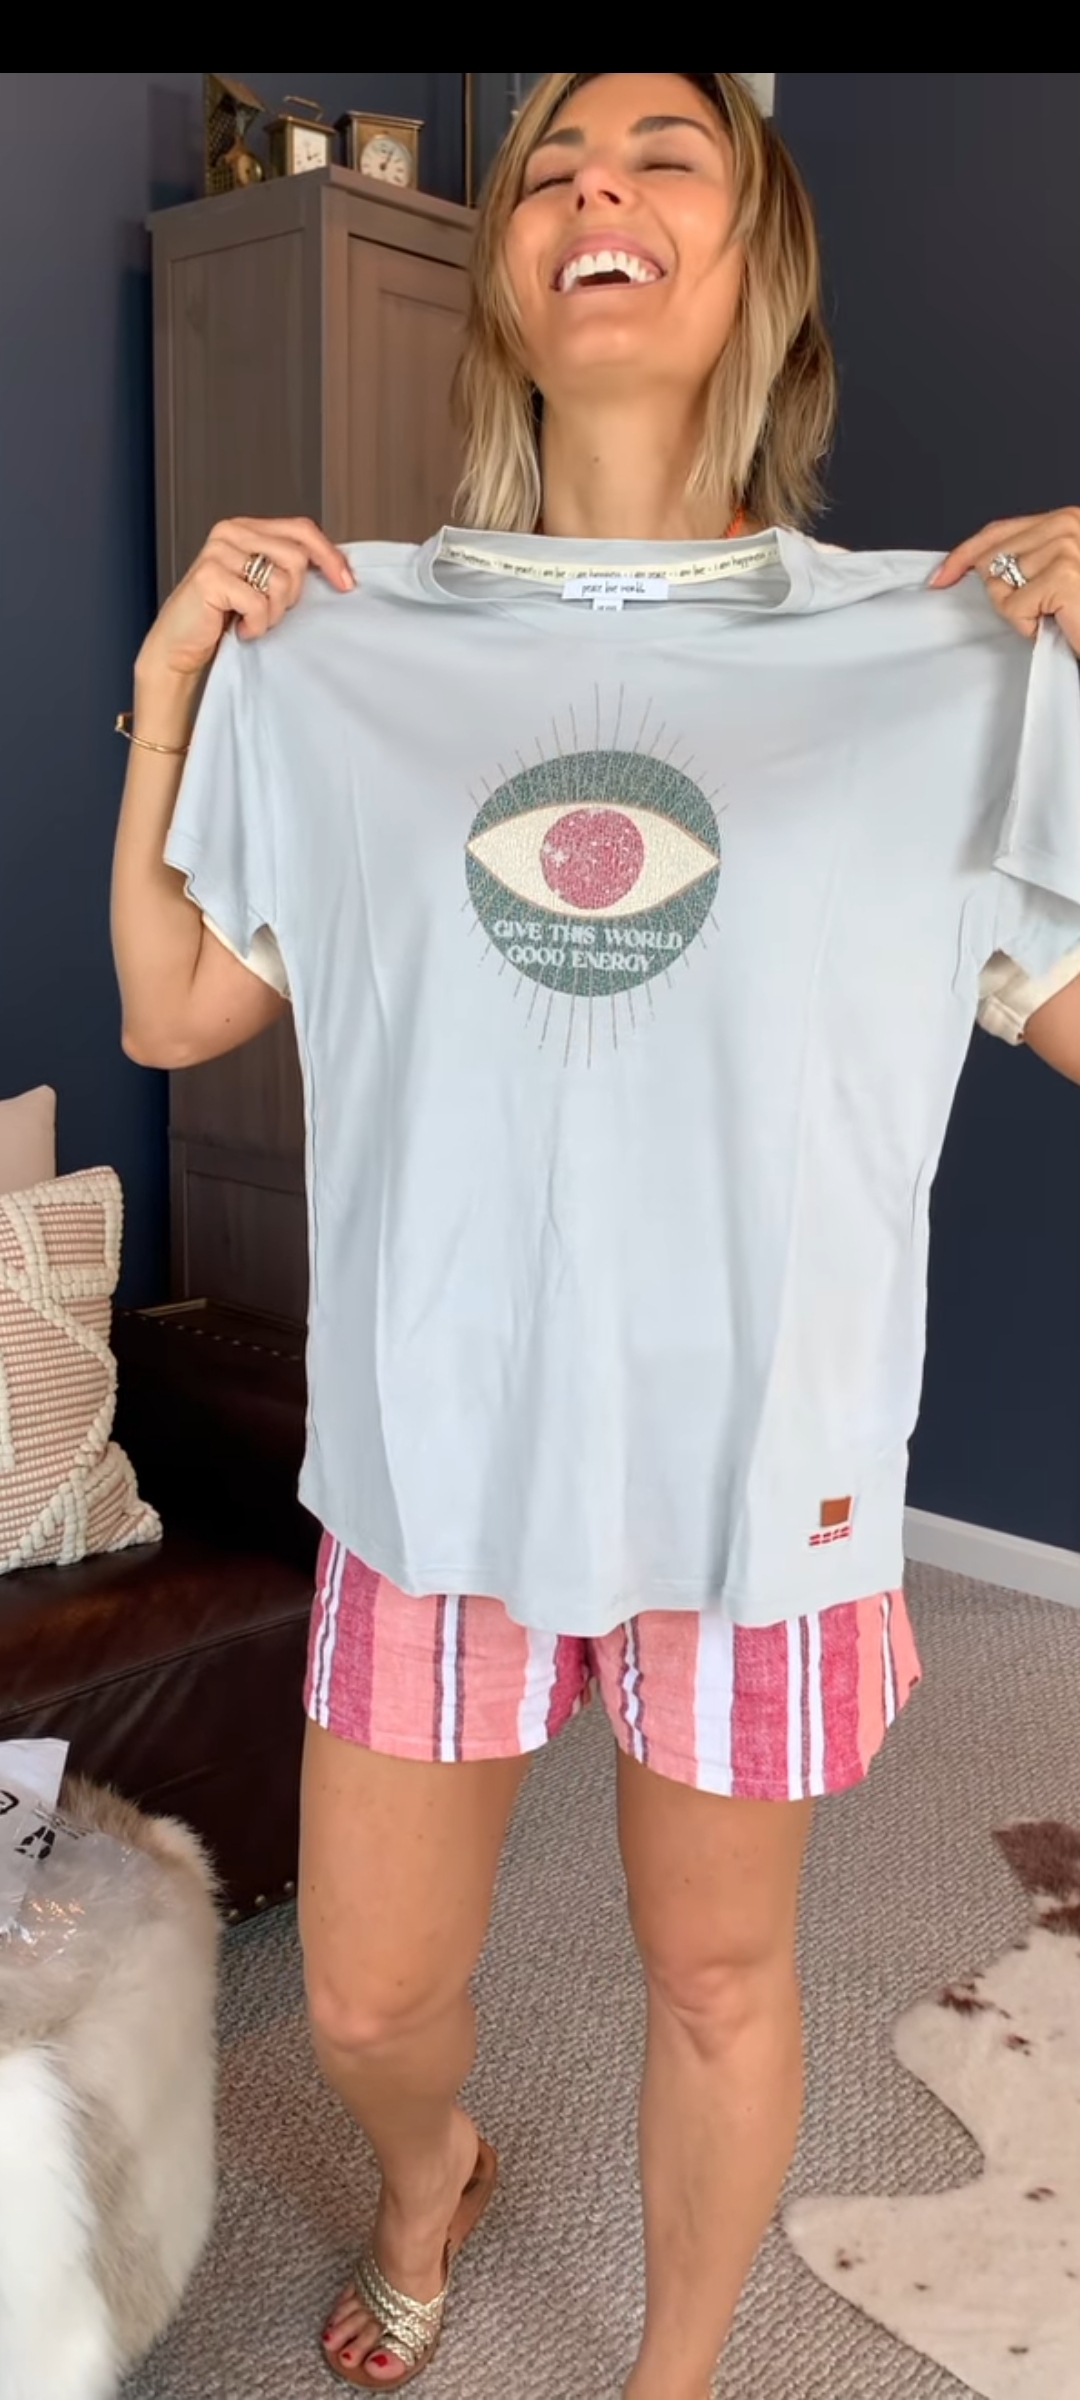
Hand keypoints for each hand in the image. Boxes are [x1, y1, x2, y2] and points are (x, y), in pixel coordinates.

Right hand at [134, 515, 353, 733]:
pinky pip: (258, 603)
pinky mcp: (210, 577)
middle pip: (297, 557)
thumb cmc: (222, 618)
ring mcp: (218, 552)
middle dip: (292, 595)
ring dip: (273, 613)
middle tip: (270, 612)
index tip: (346, 584)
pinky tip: (240, 629)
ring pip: (281, 581)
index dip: (329, 555)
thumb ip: (287, 568)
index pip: (301, 529)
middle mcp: (231, 532)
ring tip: (252, 620)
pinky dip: (256, 625)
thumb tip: (338, 569)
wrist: (180, 645)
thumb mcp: (262, 586)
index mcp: (246, 528)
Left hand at [929, 508, 1079, 655]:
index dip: (964, 555)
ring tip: (1053, 616)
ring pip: (999, 585)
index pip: (999, 530)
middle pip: (992, 558)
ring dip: (1019, 612)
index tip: (940, 577)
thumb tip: (978, 568)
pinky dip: (1028, 626)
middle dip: (1001, 594)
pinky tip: (1055, 624)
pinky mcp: (1064, 576)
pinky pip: (1013, 607)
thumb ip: (1027, 560)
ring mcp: (1067, 547)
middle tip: (1036, 611)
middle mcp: (1068, 524)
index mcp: (1066, 519)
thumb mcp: (1056, 576)